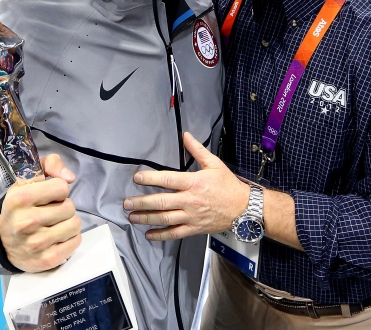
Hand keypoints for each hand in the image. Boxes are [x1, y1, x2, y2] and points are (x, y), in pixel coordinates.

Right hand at [0, 153, 82, 271]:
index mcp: (20, 199)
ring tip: (54, 224)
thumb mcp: (28, 179)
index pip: (62, 187)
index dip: (58, 190)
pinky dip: (70, 238)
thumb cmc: (20, 207)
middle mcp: (27, 222)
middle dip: (63, 207)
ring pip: (75, 224)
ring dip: (68, 223)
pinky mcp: (47, 259)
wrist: (2, 241)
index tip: (48, 196)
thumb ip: (50, 164)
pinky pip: (76, 241)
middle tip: (50, 212)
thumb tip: (70, 177)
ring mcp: (37, 243)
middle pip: (70, 207)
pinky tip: (56, 237)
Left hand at [124, 133, 249, 240]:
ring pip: (165, 219)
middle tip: (127, 202)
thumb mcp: (214, 164)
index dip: (150, 179)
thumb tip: (185, 135)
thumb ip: (197, 150)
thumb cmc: (228, 185)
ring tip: (132, 217)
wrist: (244, 208)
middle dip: (141, 202)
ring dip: (146, 218)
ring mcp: (191, 216)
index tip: (137, 178)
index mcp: (194, 183)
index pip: (167, 180)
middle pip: (161, 202)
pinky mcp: (194, 228)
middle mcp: (190, 200)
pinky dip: (161, 235)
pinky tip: (149, 234)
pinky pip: (175, 233)